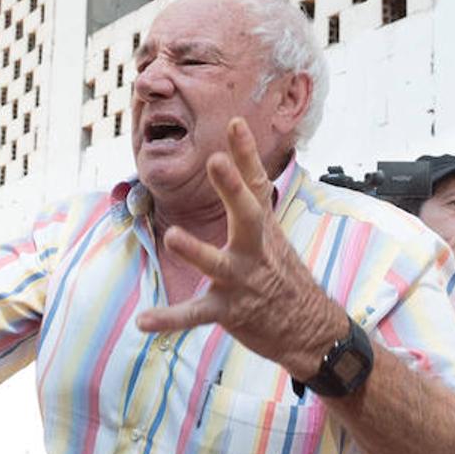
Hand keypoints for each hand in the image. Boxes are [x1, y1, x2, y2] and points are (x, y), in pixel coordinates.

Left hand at [135, 117, 341, 378]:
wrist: (310, 330)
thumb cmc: (285, 276)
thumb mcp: (273, 233)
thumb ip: (252, 193)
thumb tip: (235, 145)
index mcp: (263, 230)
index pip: (256, 186)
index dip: (246, 155)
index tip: (235, 123)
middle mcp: (255, 250)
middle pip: (247, 215)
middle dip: (233, 189)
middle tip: (217, 162)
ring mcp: (242, 280)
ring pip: (218, 264)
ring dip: (197, 250)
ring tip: (175, 236)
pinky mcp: (230, 311)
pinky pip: (196, 315)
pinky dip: (170, 319)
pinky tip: (144, 321)